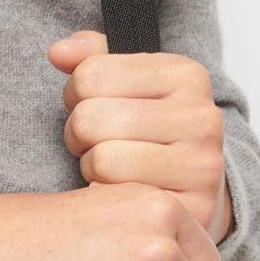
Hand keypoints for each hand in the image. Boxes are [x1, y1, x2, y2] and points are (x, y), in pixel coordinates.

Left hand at [48, 31, 232, 243]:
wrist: (192, 190)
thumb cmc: (149, 134)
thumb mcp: (126, 85)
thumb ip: (91, 59)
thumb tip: (58, 52)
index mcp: (185, 74)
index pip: (89, 74)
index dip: (76, 95)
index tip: (95, 108)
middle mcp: (201, 116)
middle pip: (89, 118)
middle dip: (80, 135)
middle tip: (99, 143)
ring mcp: (201, 165)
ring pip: (101, 159)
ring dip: (92, 169)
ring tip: (112, 169)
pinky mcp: (192, 208)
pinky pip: (115, 200)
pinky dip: (105, 198)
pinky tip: (122, 193)